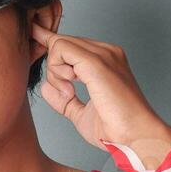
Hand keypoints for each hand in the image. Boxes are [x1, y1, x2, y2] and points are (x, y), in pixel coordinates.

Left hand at [32, 23, 170, 159]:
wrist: (136, 136)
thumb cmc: (116, 128)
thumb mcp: (81, 113)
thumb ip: (64, 100)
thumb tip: (47, 88)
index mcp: (107, 60)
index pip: (72, 44)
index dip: (50, 41)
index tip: (34, 35)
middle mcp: (107, 52)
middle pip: (63, 42)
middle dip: (53, 68)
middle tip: (66, 93)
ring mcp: (103, 54)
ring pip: (59, 44)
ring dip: (55, 73)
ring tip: (70, 94)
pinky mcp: (96, 62)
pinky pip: (60, 50)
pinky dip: (57, 72)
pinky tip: (69, 89)